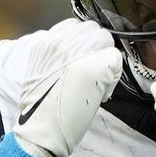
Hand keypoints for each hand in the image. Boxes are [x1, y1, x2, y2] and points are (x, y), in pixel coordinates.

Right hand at [12, 20, 123, 156]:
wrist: (42, 130)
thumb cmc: (42, 108)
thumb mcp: (41, 72)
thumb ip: (57, 57)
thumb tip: (79, 53)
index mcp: (45, 43)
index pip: (75, 26)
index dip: (84, 44)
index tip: (82, 61)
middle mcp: (60, 42)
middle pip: (94, 31)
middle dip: (96, 50)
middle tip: (91, 75)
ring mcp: (78, 53)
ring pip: (106, 42)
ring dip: (105, 62)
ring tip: (95, 84)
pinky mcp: (94, 66)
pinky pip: (115, 58)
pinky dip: (113, 77)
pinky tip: (102, 93)